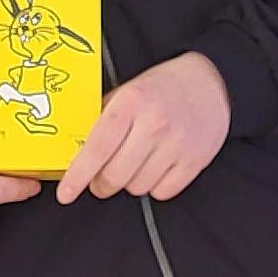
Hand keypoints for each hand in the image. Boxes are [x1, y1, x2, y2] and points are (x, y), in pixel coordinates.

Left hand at [55, 50, 230, 203]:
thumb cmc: (163, 88)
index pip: (98, 147)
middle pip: (115, 175)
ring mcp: (177, 143)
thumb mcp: (127, 91)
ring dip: (130, 182)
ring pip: (137, 187)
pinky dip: (155, 186)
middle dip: (102, 184)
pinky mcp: (195, 160)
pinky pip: (162, 192)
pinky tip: (157, 167)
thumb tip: (76, 150)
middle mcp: (154, 123)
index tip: (66, 193)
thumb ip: (102, 118)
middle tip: (101, 179)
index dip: (78, 174)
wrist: (211, 83)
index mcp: (132, 101)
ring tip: (136, 163)